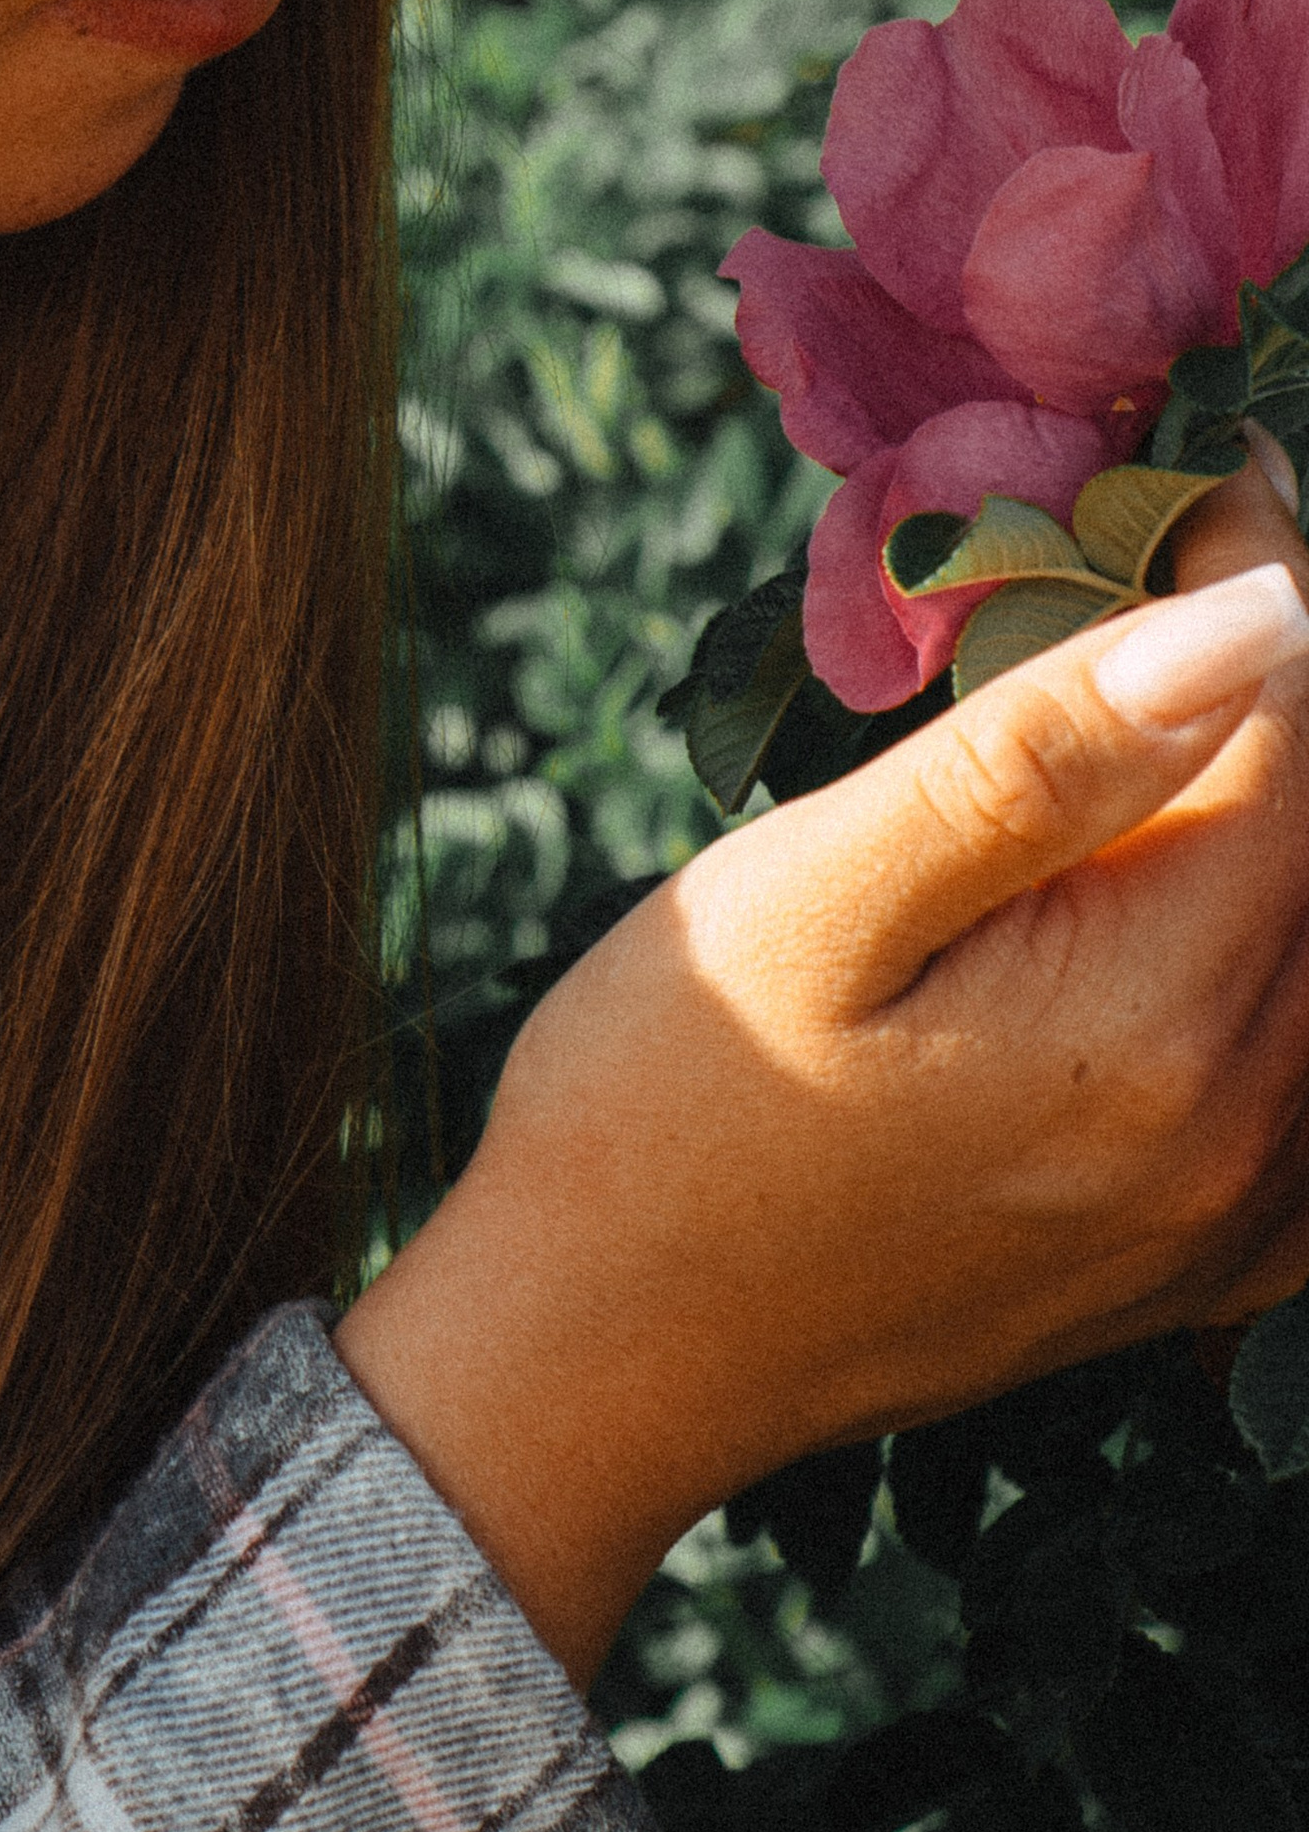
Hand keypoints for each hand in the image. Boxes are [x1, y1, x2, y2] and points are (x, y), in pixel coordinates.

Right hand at [336, 460, 1308, 1693]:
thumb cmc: (662, 1107)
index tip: (1192, 469)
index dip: (1258, 573)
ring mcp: (1227, 1216)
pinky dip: (1286, 982)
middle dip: (1264, 688)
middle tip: (1148, 571)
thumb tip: (1264, 614)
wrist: (592, 1362)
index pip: (1291, 731)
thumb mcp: (814, 898)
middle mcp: (1236, 1130)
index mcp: (1152, 1019)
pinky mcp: (1194, 1266)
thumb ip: (1038, 760)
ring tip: (1155, 727)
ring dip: (1268, 816)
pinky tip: (1211, 930)